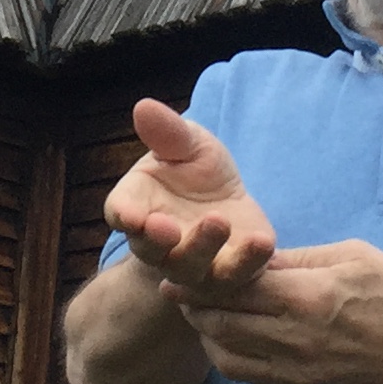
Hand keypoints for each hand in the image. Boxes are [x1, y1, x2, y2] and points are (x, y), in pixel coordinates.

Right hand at [103, 101, 276, 293]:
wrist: (227, 203)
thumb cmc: (195, 171)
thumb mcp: (186, 144)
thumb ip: (167, 133)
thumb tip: (144, 107)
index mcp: (137, 208)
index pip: (121, 213)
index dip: (124, 215)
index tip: (131, 216)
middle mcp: (159, 245)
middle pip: (152, 250)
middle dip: (158, 240)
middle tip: (166, 226)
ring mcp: (194, 266)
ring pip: (191, 269)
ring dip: (202, 248)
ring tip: (218, 221)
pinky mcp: (232, 274)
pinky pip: (237, 276)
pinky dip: (248, 262)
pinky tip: (261, 241)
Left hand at [163, 240, 382, 383]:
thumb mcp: (353, 257)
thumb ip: (300, 258)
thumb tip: (255, 256)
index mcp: (308, 296)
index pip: (237, 286)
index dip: (202, 278)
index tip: (181, 269)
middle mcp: (295, 337)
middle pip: (223, 321)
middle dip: (194, 304)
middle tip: (177, 289)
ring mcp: (295, 370)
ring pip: (227, 354)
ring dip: (206, 333)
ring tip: (196, 314)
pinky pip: (248, 376)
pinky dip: (228, 357)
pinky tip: (225, 340)